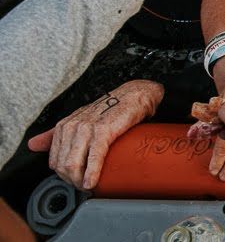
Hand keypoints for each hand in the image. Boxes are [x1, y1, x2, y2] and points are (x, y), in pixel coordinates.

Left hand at [28, 80, 162, 189]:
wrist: (134, 96)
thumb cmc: (109, 110)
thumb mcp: (79, 120)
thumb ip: (54, 134)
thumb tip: (32, 145)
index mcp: (63, 126)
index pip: (55, 162)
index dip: (65, 176)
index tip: (77, 181)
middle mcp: (72, 126)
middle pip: (63, 165)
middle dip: (73, 181)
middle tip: (84, 186)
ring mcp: (87, 128)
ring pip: (73, 164)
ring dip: (80, 181)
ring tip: (89, 186)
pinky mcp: (104, 131)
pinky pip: (93, 157)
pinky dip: (92, 173)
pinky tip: (92, 182)